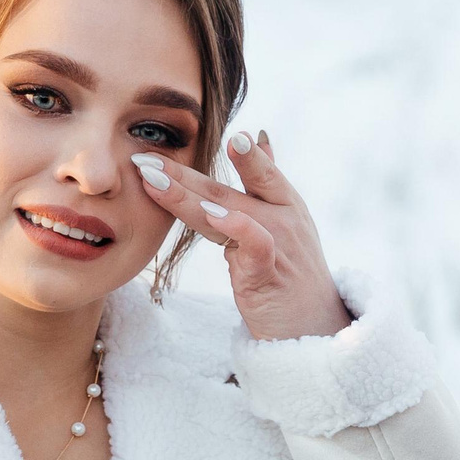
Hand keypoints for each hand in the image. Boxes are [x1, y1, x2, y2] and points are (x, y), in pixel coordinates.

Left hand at [133, 133, 351, 343]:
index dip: (235, 150)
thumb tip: (259, 136)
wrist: (315, 331)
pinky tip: (213, 215)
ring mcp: (279, 244)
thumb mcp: (287, 221)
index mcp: (285, 203)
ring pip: (228, 212)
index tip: (206, 127)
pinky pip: (253, 244)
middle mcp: (283, 218)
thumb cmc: (293, 275)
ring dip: (186, 195)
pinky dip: (236, 227)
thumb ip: (268, 180)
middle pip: (226, 190)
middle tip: (144, 157)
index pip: (257, 169)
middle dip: (182, 172)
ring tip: (154, 180)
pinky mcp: (269, 274)